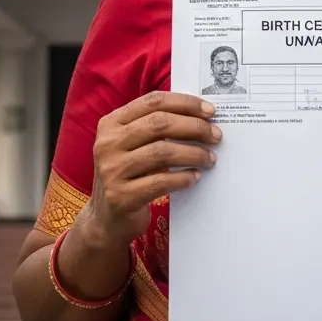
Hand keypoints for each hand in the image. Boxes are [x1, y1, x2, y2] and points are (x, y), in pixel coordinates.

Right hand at [80, 91, 220, 249]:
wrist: (106, 219)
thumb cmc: (128, 174)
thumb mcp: (132, 145)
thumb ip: (155, 127)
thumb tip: (201, 115)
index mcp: (111, 123)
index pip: (153, 101)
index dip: (185, 103)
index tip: (210, 111)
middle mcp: (107, 144)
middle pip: (159, 124)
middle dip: (194, 127)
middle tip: (215, 135)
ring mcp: (111, 170)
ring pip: (162, 152)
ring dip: (193, 154)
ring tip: (209, 158)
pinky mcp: (120, 197)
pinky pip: (160, 182)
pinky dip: (182, 178)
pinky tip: (194, 177)